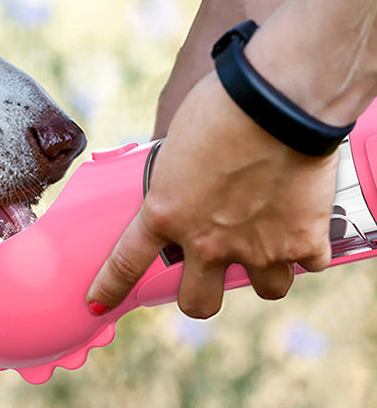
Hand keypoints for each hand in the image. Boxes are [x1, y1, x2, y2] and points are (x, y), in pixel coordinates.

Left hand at [87, 72, 337, 318]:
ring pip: (265, 289)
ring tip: (269, 241)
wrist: (274, 103)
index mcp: (165, 212)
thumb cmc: (218, 106)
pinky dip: (308, 246)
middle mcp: (207, 242)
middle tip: (208, 271)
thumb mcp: (175, 143)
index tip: (97, 304)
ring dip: (265, 270)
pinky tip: (305, 222)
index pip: (126, 262)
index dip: (110, 288)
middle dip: (201, 295)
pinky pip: (308, 262)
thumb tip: (180, 179)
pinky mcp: (302, 242)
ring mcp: (256, 248)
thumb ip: (174, 175)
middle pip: (198, 303)